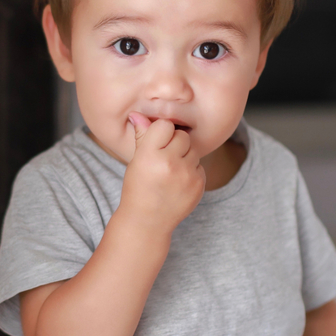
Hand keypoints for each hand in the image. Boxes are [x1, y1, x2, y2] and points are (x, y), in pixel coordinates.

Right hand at [118, 112, 205, 236]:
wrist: (148, 221)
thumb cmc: (138, 187)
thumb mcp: (136, 161)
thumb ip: (142, 136)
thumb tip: (137, 113)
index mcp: (150, 155)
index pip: (165, 125)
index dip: (161, 133)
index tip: (156, 144)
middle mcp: (170, 163)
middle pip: (183, 136)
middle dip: (175, 144)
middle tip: (164, 159)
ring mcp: (187, 175)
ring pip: (193, 150)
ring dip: (184, 156)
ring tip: (170, 171)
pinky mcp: (199, 184)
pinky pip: (199, 166)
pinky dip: (191, 171)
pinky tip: (178, 183)